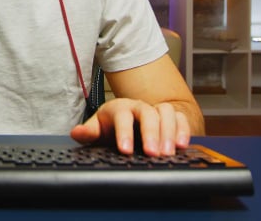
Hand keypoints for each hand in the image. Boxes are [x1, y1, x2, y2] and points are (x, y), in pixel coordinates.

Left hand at [69, 98, 190, 155]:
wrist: (130, 122)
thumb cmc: (112, 127)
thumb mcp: (98, 129)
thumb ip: (89, 132)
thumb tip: (77, 132)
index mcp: (120, 108)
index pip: (122, 117)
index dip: (124, 133)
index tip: (125, 150)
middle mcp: (140, 107)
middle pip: (148, 113)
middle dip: (151, 133)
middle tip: (152, 153)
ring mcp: (156, 110)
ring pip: (166, 113)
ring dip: (169, 132)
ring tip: (168, 153)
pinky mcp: (171, 118)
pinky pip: (180, 118)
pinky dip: (183, 130)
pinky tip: (182, 145)